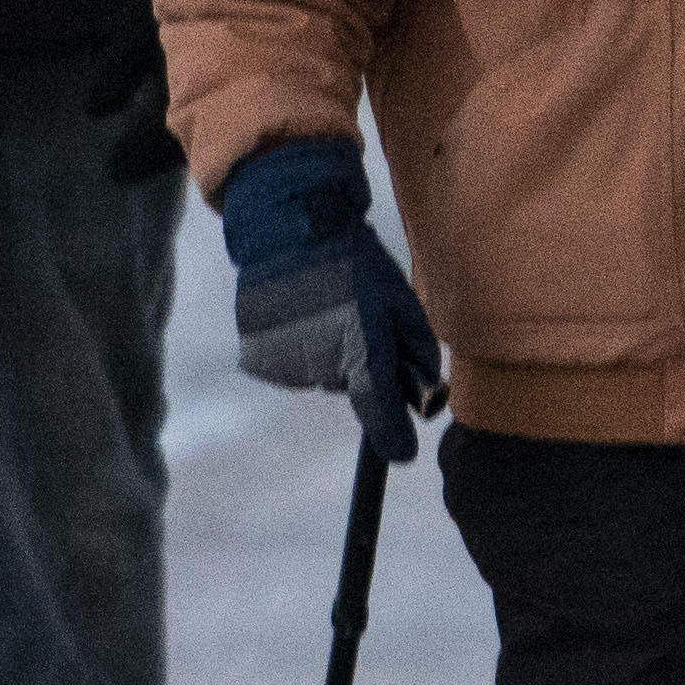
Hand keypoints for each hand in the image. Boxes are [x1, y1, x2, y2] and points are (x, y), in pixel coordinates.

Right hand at [216, 137, 447, 464]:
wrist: (287, 231)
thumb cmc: (353, 261)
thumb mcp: (400, 300)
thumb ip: (417, 352)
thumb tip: (425, 399)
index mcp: (361, 347)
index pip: (379, 411)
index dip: (393, 438)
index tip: (402, 453)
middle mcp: (321, 364)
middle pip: (349, 386)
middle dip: (357, 365)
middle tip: (352, 319)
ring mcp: (286, 364)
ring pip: (319, 376)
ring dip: (326, 355)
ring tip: (322, 310)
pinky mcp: (259, 360)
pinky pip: (291, 368)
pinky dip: (297, 350)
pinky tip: (297, 316)